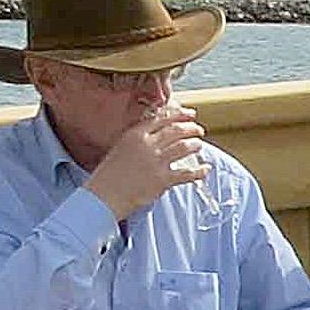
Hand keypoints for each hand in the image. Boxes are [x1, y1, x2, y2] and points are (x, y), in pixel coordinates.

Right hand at [85, 107, 208, 219]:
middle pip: (175, 130)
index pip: (162, 118)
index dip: (179, 115)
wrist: (104, 195)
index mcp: (135, 134)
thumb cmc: (109, 174)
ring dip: (195, 144)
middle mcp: (147, 144)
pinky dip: (199, 171)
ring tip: (199, 145)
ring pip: (183, 147)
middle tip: (198, 130)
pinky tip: (205, 169)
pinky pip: (186, 173)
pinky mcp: (162, 179)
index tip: (190, 114)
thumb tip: (155, 136)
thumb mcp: (120, 148)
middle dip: (190, 128)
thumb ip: (138, 140)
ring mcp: (156, 161)